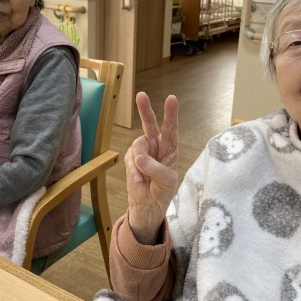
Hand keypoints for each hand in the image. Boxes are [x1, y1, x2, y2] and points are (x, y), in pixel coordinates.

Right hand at [126, 92, 177, 244]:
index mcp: (170, 148)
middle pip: (150, 124)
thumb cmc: (162, 191)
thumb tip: (139, 158)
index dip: (171, 114)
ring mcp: (142, 151)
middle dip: (145, 109)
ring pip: (137, 145)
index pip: (171, 129)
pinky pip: (129, 159)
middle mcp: (156, 145)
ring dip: (140, 162)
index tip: (171, 99)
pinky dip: (133, 171)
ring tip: (144, 177)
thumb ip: (156, 169)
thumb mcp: (167, 182)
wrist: (147, 205)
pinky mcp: (130, 159)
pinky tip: (139, 180)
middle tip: (141, 95)